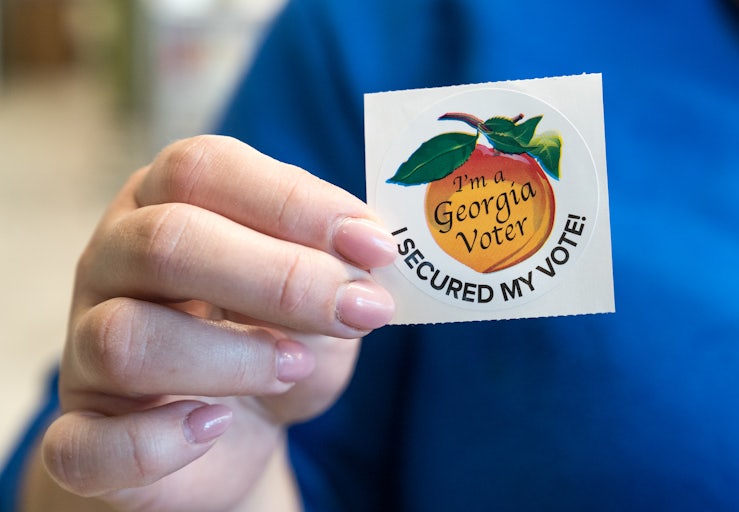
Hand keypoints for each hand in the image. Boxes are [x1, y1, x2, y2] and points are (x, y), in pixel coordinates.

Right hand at [34, 136, 395, 510]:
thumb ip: (335, 273)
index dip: (294, 203)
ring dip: (233, 357)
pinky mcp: (82, 436)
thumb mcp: (316, 299)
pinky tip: (214, 426)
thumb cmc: (273, 344)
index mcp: (164, 206)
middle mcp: (113, 265)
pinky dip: (158, 442)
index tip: (375, 246)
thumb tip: (364, 267)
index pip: (202, 169)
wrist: (230, 433)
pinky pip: (87, 446)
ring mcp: (84, 352)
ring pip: (125, 338)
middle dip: (278, 277)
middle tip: (357, 310)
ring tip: (294, 367)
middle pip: (166, 241)